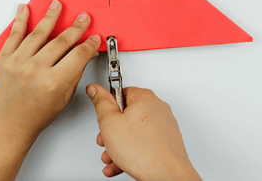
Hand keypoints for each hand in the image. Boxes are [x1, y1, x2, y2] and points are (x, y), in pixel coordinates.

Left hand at [0, 0, 100, 140]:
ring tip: (57, 4)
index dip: (89, 44)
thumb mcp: (64, 97)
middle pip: (61, 41)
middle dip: (75, 27)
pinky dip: (20, 20)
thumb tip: (85, 53)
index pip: (78, 55)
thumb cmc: (37, 115)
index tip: (94, 37)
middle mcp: (35, 70)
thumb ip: (75, 72)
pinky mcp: (4, 59)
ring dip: (50, 16)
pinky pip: (14, 35)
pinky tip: (25, 9)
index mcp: (53, 82)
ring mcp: (17, 63)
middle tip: (83, 17)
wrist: (9, 123)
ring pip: (38, 33)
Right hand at [86, 84, 201, 180]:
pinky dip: (131, 151)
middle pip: (126, 114)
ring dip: (119, 144)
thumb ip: (100, 103)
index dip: (108, 108)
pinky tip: (120, 163)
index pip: (119, 93)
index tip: (103, 118)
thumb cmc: (143, 151)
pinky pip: (144, 142)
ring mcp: (163, 125)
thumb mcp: (109, 123)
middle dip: (112, 131)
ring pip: (134, 131)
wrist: (166, 175)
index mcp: (144, 97)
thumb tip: (95, 89)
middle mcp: (157, 108)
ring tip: (112, 156)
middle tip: (107, 140)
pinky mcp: (166, 140)